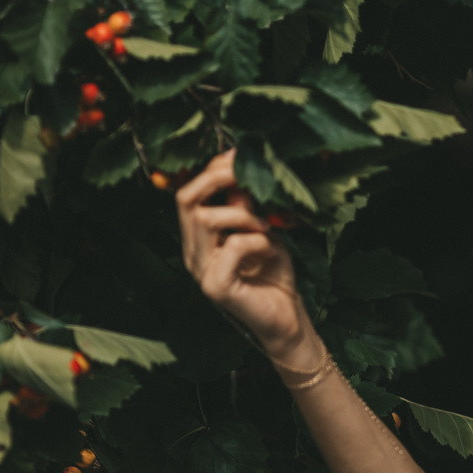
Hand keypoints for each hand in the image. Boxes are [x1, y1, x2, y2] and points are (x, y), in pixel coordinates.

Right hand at [176, 149, 308, 357]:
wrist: (286, 318)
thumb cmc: (274, 274)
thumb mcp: (262, 230)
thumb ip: (247, 207)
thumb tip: (240, 175)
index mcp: (199, 237)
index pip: (187, 193)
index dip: (211, 169)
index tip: (240, 154)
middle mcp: (193, 252)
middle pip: (186, 199)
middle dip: (216, 178)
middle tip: (245, 174)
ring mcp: (200, 270)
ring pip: (206, 219)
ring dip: (243, 215)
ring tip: (266, 227)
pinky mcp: (216, 286)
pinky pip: (233, 245)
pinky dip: (257, 240)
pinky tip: (271, 249)